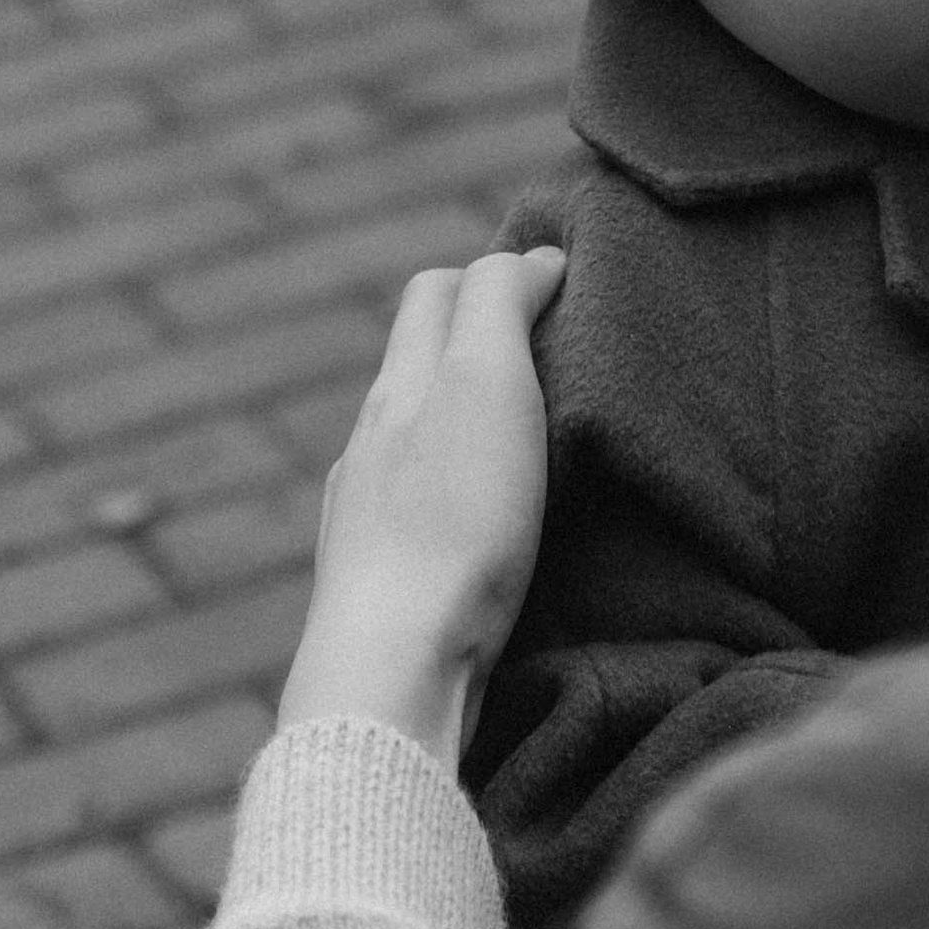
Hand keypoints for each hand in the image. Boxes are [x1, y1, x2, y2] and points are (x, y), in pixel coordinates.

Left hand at [280, 248, 565, 772]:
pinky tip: (480, 530)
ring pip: (414, 443)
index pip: (439, 291)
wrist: (394, 669)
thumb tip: (529, 259)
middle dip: (475, 342)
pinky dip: (452, 496)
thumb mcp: (488, 382)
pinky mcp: (379, 587)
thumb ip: (500, 305)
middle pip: (420, 363)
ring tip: (526, 443)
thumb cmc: (453, 520)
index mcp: (399, 386)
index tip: (565, 285)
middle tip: (550, 351)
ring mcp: (363, 518)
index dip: (498, 272)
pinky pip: (414, 513)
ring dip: (464, 427)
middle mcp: (369, 444)